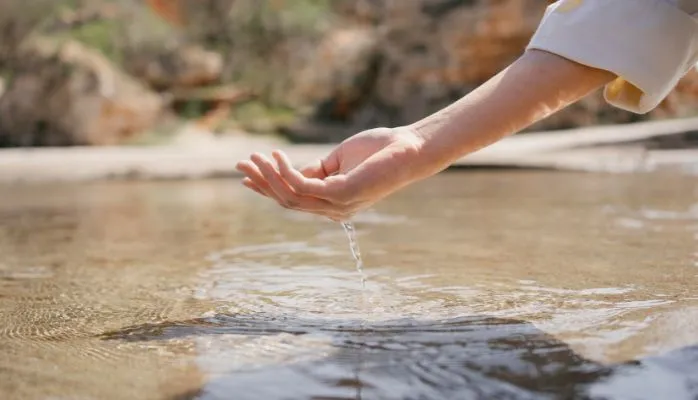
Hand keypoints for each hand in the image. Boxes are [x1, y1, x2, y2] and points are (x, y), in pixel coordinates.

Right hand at [235, 127, 427, 220]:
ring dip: (268, 176)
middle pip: (286, 201)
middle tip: (240, 164)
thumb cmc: (379, 151)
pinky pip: (303, 186)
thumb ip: (314, 169)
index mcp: (332, 202)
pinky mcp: (342, 194)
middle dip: (261, 182)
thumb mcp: (337, 160)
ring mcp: (338, 205)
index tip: (246, 174)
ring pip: (290, 196)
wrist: (409, 148)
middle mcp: (333, 209)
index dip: (267, 187)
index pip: (293, 199)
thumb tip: (288, 170)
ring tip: (254, 156)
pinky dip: (285, 171)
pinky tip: (276, 156)